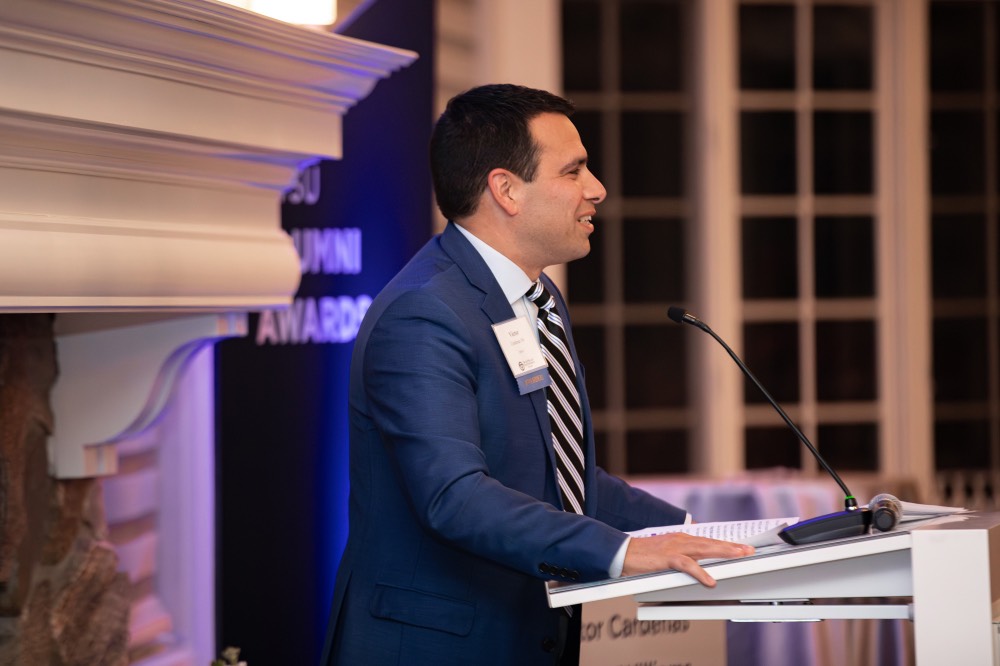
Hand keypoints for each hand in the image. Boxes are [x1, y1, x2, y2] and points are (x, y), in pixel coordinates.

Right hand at [622, 533, 753, 586]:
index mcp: (682, 539)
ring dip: (723, 552)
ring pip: (704, 549)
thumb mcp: (667, 553)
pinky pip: (687, 565)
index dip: (726, 544)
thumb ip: (682, 557)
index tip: (741, 547)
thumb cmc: (643, 556)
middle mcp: (681, 540)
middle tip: (749, 549)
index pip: (709, 541)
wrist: (623, 551)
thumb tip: (697, 566)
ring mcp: (675, 547)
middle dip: (732, 546)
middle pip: (711, 543)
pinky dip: (700, 573)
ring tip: (739, 556)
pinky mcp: (667, 558)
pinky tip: (710, 581)